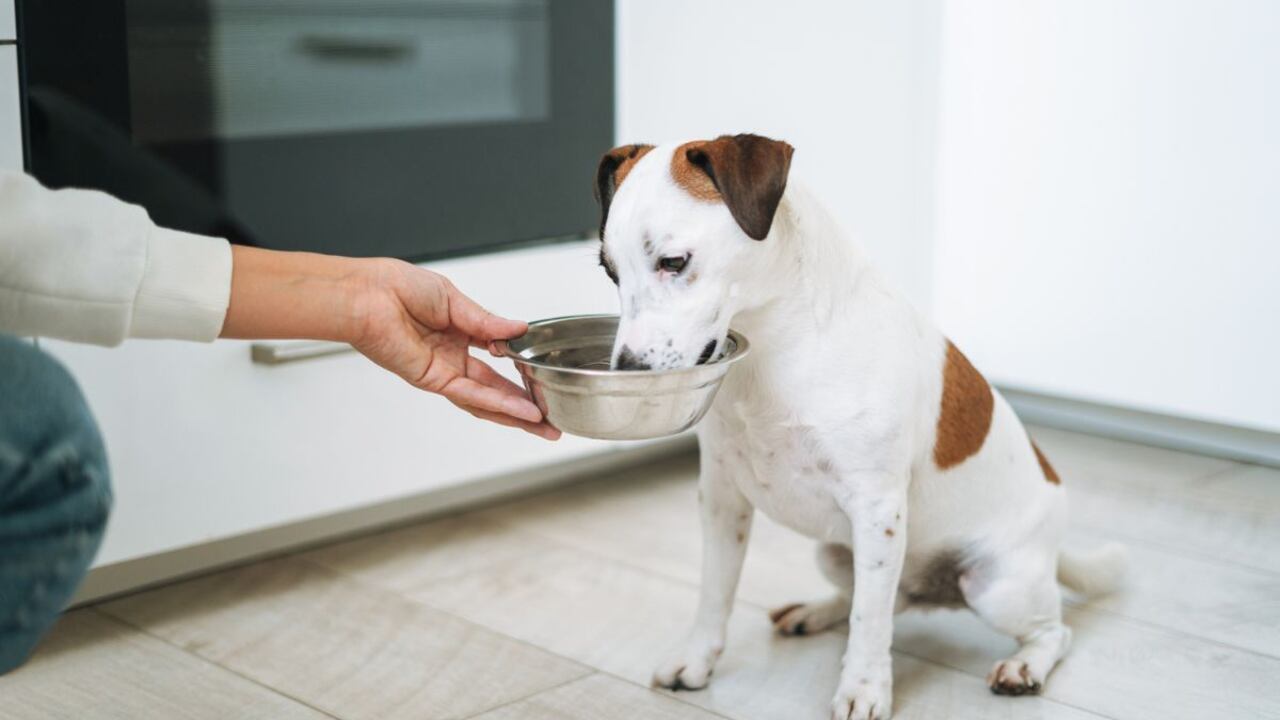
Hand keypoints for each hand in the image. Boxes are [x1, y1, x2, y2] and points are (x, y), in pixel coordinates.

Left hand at [221, 247, 558, 439]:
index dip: (521, 373)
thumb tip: (519, 330)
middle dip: (525, 408)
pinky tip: (521, 411)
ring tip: (545, 426)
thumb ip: (488, 322)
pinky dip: (498, 403)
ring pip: (486, 401)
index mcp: (458, 336)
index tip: (544, 377)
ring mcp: (443, 372)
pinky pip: (471, 394)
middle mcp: (452, 359)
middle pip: (495, 391)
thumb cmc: (396, 288)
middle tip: (552, 423)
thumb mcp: (454, 300)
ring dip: (516, 415)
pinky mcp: (431, 379)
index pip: (497, 362)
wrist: (366, 294)